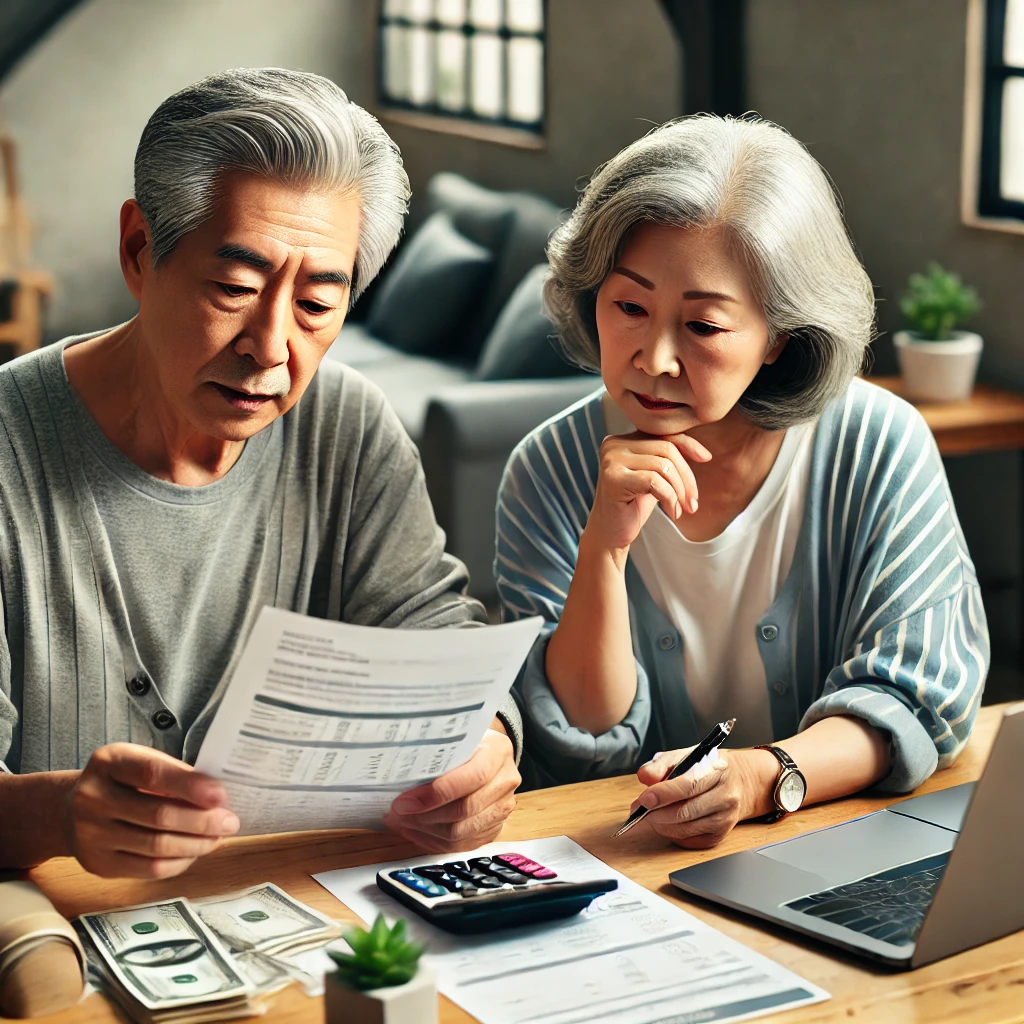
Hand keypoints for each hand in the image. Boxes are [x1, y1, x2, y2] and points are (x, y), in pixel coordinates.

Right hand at [64, 743, 239, 877]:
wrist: (68, 808)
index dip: (190, 786)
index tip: (221, 795)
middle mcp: (94, 798)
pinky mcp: (98, 864)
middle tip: (230, 821)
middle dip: (203, 821)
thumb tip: (218, 797)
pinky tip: (196, 852)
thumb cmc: (120, 781)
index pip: (153, 774)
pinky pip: (149, 869)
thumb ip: (173, 774)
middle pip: (158, 815)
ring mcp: (92, 834)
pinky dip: (180, 862)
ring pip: (157, 846)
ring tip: (218, 837)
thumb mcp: (139, 761)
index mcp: (109, 762)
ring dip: (197, 844)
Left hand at [384, 727, 519, 852]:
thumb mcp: (456, 738)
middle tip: (396, 812)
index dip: (437, 793)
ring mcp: (502, 808)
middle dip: (424, 816)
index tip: (405, 801)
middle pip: (464, 810)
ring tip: (400, 822)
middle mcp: (505, 781)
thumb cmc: (466, 744)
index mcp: (498, 751)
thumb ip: (436, 754)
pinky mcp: (495, 828)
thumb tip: (398, 774)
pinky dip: (434, 841)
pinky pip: (461, 845)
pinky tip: (415, 831)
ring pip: (461, 833)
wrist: (490, 754)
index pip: (472, 777)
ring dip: (425, 831)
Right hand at [587, 431, 711, 552]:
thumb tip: (703, 453)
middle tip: (692, 502)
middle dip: (686, 477)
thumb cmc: (633, 506)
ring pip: (663, 465)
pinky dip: (670, 498)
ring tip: (680, 509)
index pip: (663, 434)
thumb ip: (668, 459)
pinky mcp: (613, 478)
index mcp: (622, 440)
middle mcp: (614, 444)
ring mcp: (611, 460)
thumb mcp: (655, 477)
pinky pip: (655, 481)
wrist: (610, 534)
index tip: (706, 458)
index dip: (688, 444)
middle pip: (666, 449)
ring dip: (679, 491)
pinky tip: (672, 512)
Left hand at [631, 747, 773, 848]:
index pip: (688, 785)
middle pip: (685, 812)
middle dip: (656, 812)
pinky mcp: (719, 836)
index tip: (643, 799)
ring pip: (685, 829)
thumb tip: (644, 777)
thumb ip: (662, 764)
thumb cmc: (707, 767)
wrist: (739, 782)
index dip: (663, 794)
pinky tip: (666, 822)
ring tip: (650, 814)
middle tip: (638, 808)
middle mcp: (725, 797)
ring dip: (660, 824)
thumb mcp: (685, 755)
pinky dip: (671, 833)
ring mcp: (725, 819)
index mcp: (717, 770)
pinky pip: (689, 841)